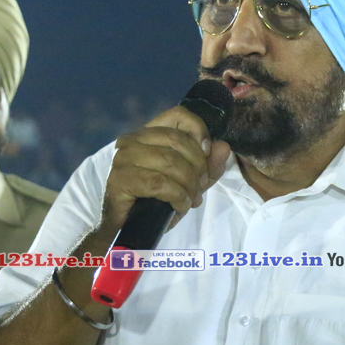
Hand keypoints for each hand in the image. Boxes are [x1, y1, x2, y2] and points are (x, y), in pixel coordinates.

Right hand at [101, 106, 229, 232]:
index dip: (198, 130)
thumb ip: (208, 165)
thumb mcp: (190, 182)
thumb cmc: (157, 201)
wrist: (129, 229)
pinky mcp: (120, 179)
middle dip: (197, 166)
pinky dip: (177, 196)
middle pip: (177, 140)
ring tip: (192, 200)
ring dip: (189, 185)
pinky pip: (159, 183)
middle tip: (201, 187)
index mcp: (148, 133)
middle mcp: (132, 140)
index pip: (177, 115)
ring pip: (170, 162)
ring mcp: (123, 158)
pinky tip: (180, 206)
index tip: (207, 153)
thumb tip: (224, 147)